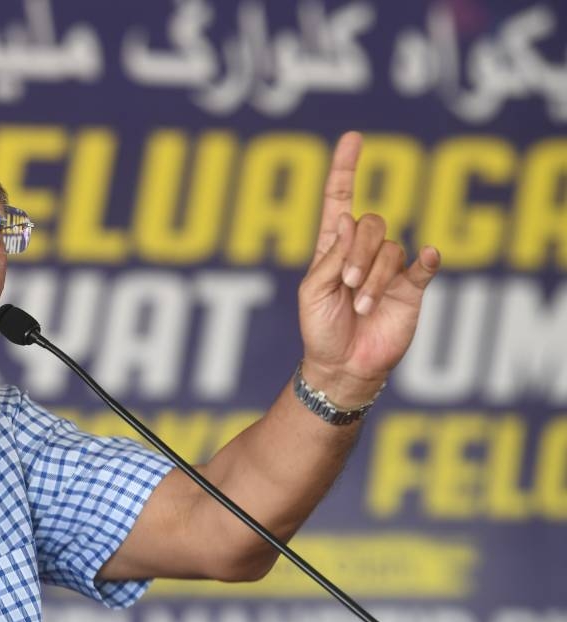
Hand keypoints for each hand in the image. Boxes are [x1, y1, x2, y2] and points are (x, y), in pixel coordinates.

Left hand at [297, 132, 440, 405]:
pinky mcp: (412, 289)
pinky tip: (429, 255)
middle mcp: (363, 251)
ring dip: (374, 276)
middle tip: (348, 285)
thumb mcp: (311, 292)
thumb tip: (347, 218)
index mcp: (333, 247)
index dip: (344, 169)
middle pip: (371, 223)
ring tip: (361, 305)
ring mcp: (390, 268)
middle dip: (358, 252)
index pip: (340, 199)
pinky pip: (425, 266)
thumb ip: (329, 256)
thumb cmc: (320, 328)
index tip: (353, 138)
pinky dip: (428, 259)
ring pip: (391, 249)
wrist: (342, 365)